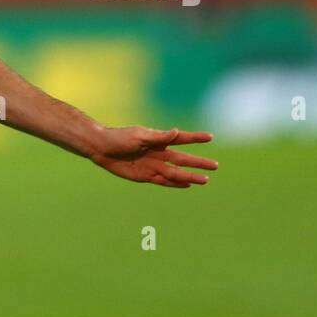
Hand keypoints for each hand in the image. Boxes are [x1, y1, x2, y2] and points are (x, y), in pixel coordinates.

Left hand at [89, 126, 217, 187]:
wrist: (101, 149)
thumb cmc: (119, 138)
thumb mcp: (139, 136)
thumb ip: (159, 137)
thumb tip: (177, 132)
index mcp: (158, 140)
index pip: (181, 139)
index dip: (195, 138)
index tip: (210, 137)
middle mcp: (158, 153)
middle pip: (183, 159)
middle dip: (198, 163)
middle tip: (216, 166)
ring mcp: (153, 165)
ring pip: (176, 172)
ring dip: (190, 176)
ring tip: (205, 180)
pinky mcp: (145, 176)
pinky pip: (163, 181)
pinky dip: (175, 183)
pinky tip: (187, 185)